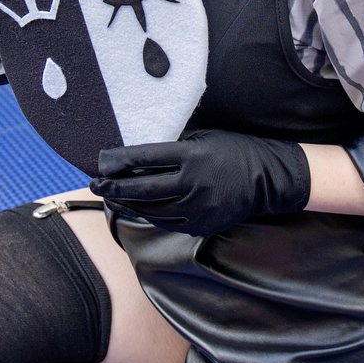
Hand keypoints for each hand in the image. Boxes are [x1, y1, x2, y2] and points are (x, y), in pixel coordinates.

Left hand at [90, 129, 310, 236]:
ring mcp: (197, 208)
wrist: (269, 179)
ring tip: (110, 198)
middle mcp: (191, 184)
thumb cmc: (236, 151)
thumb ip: (175, 147)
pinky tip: (137, 208)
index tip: (101, 162)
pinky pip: (168, 222)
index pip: (145, 159)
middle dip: (114, 188)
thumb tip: (142, 154)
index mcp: (191, 157)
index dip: (119, 162)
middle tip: (94, 184)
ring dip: (127, 204)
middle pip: (141, 189)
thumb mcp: (205, 138)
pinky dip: (149, 215)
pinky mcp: (202, 224)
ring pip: (151, 210)